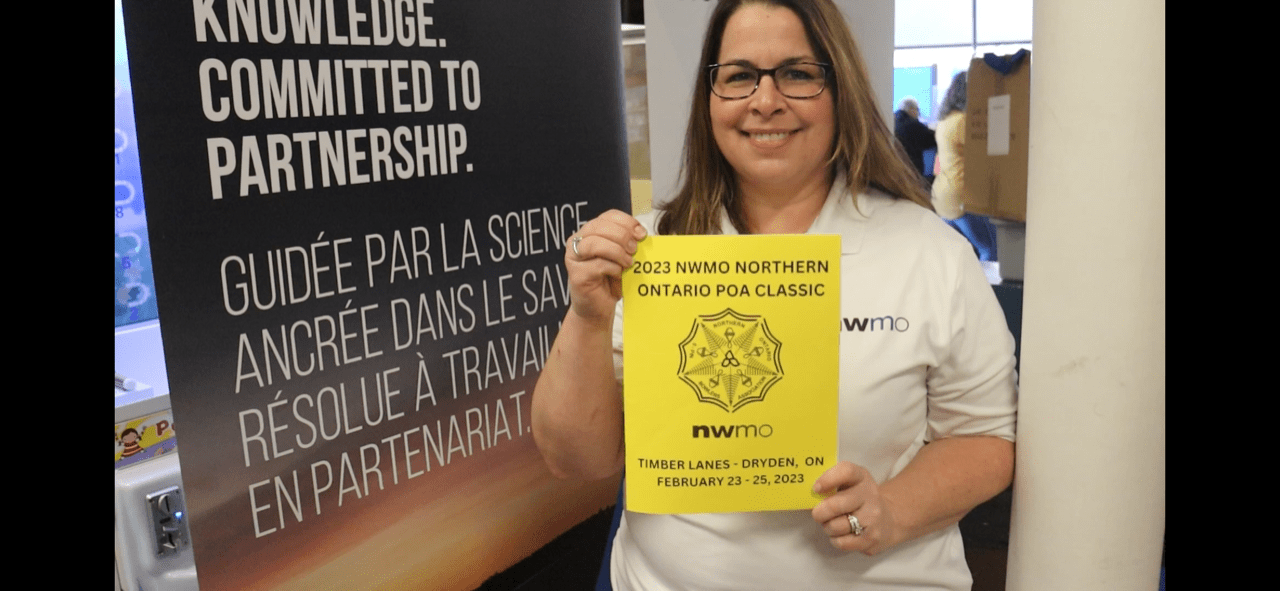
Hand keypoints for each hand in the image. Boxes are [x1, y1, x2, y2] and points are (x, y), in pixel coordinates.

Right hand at [565, 210, 646, 324]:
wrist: (598, 307)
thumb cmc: (610, 280)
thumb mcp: (622, 257)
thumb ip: (628, 243)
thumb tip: (642, 234)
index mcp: (590, 232)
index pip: (608, 216)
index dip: (626, 222)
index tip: (641, 234)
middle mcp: (578, 241)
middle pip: (600, 226)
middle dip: (622, 236)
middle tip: (634, 249)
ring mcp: (574, 257)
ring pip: (595, 243)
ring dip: (617, 252)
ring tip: (628, 262)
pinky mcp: (576, 274)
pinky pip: (597, 265)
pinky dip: (613, 268)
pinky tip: (618, 274)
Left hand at [811, 461, 900, 555]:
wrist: (890, 519)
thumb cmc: (859, 499)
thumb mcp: (851, 484)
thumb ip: (832, 483)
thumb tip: (807, 494)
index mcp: (861, 477)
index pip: (846, 471)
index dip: (828, 479)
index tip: (816, 489)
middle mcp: (870, 494)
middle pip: (835, 505)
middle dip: (819, 513)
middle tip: (818, 514)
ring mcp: (873, 517)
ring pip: (836, 526)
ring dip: (827, 527)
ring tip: (832, 524)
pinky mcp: (872, 538)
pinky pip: (842, 542)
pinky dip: (835, 540)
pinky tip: (841, 535)